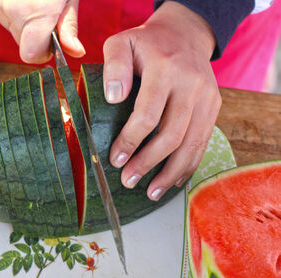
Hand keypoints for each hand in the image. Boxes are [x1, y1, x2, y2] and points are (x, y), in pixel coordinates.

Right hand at [0, 0, 84, 62]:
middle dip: (34, 33)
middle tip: (44, 12)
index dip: (42, 52)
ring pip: (11, 28)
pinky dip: (10, 9)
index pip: (30, 54)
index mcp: (36, 14)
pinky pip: (0, 15)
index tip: (49, 42)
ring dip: (22, 20)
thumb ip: (69, 27)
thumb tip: (75, 52)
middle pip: (21, 42)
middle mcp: (11, 12)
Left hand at [103, 1, 220, 199]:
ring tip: (151, 192)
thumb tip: (114, 98)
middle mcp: (191, 85)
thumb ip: (114, 66)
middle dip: (148, 163)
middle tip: (128, 181)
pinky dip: (188, 164)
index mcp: (165, 68)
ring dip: (170, 172)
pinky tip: (173, 181)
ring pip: (191, 144)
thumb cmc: (146, 44)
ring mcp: (207, 97)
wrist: (185, 35)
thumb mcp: (122, 43)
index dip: (130, 140)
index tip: (115, 160)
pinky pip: (203, 141)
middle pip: (172, 134)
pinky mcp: (213, 107)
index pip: (148, 113)